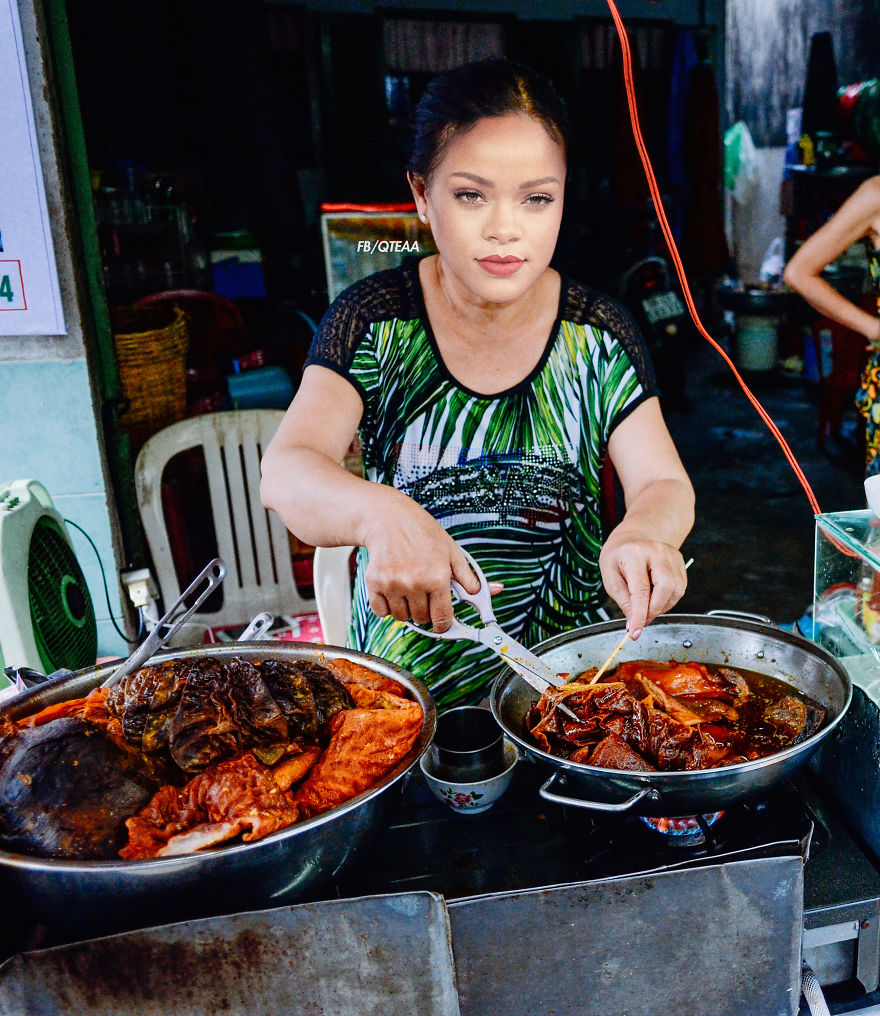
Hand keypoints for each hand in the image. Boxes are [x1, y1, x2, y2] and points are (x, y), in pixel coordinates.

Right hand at [362, 498, 485, 631]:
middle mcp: (415, 583)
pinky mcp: (374, 583)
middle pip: (422, 620)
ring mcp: (393, 584)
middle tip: (425, 596)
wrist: (389, 518)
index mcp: (438, 577)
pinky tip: (393, 591)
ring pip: (402, 618)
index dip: (444, 624)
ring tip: (409, 590)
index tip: (442, 623)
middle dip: (426, 613)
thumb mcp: (452, 552)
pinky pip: (381, 612)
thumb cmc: (422, 533)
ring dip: (406, 610)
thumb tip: (494, 591)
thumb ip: (470, 577)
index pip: (442, 618)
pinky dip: (387, 607)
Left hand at [598, 538, 687, 638]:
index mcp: (634, 554)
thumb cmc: (618, 556)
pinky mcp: (680, 561)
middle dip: (654, 610)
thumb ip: (623, 600)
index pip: (640, 589)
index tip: (635, 632)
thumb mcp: (610, 577)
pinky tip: (656, 596)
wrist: (633, 538)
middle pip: (666, 588)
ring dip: (662, 606)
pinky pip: (680, 588)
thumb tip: (634, 623)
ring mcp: (672, 555)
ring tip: (647, 605)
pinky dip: (668, 599)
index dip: (639, 615)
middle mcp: (657, 552)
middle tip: (642, 619)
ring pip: (676, 590)